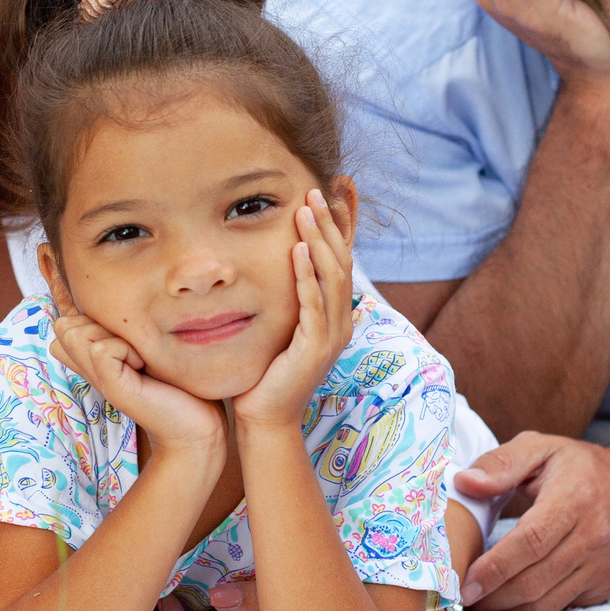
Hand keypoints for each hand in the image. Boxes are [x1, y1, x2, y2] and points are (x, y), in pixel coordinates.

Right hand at [50, 305, 226, 458]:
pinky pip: (100, 349)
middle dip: (100, 324)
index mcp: (91, 358)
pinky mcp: (111, 388)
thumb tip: (105, 310)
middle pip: (64, 326)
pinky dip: (126, 350)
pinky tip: (144, 367)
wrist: (196, 424)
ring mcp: (97, 379)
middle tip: (133, 348)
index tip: (129, 340)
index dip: (94, 320)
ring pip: (76, 333)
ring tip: (139, 357)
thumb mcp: (142, 346)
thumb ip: (119, 330)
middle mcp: (88, 369)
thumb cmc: (176, 382)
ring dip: (113, 336)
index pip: (63, 325)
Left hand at [231, 190, 355, 433]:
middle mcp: (342, 322)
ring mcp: (332, 336)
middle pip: (342, 261)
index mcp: (336, 315)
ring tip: (305, 210)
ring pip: (333, 277)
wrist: (266, 419)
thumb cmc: (267, 373)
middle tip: (314, 191)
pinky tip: (296, 251)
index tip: (334, 192)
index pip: (343, 260)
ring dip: (319, 240)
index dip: (342, 226)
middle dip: (329, 224)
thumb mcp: (282, 327)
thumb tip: (281, 262)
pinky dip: (306, 276)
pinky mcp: (316, 349)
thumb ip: (289, 299)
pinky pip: (314, 304)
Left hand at [454, 432, 609, 610]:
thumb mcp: (543, 448)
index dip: (495, 568)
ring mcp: (601, 567)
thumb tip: (464, 483)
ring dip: (507, 610)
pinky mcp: (604, 586)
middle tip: (460, 599)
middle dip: (492, 597)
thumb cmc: (584, 468)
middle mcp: (593, 538)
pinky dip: (530, 610)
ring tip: (478, 604)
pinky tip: (508, 601)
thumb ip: (501, 463)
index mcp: (574, 500)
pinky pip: (561, 607)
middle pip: (534, 580)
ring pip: (546, 602)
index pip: (531, 542)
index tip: (465, 583)